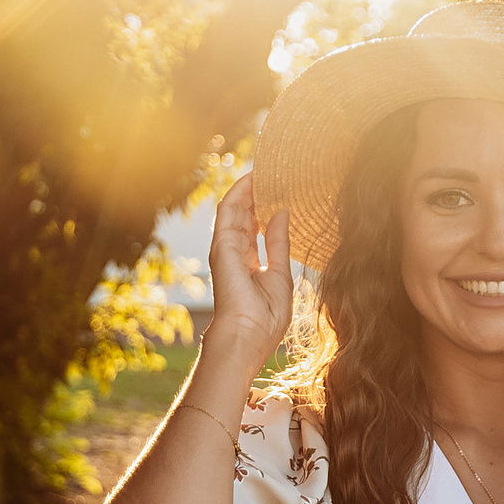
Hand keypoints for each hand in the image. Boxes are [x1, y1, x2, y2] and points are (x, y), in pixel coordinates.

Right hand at [205, 171, 292, 372]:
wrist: (247, 335)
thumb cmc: (266, 316)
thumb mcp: (281, 274)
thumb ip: (279, 243)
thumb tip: (282, 213)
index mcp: (250, 266)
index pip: (255, 230)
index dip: (265, 209)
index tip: (279, 192)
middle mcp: (235, 255)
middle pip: (245, 216)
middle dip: (257, 194)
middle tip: (273, 172)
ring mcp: (226, 249)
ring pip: (235, 209)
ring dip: (248, 188)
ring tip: (264, 167)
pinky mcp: (221, 245)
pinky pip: (228, 211)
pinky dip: (239, 192)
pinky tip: (252, 177)